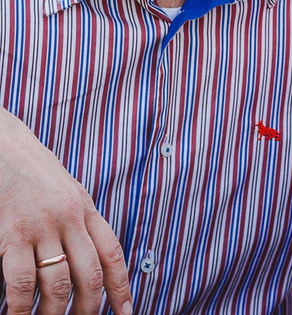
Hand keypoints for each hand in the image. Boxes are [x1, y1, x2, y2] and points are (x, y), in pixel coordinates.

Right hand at [0, 108, 131, 314]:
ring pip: (57, 283)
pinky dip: (20, 306)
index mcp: (87, 209)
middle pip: (90, 274)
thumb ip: (81, 222)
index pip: (113, 254)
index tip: (127, 311)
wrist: (5, 145)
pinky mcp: (12, 233)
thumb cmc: (34, 173)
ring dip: (53, 313)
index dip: (122, 287)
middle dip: (89, 308)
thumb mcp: (69, 193)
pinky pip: (21, 280)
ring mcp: (42, 226)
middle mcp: (71, 218)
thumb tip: (92, 259)